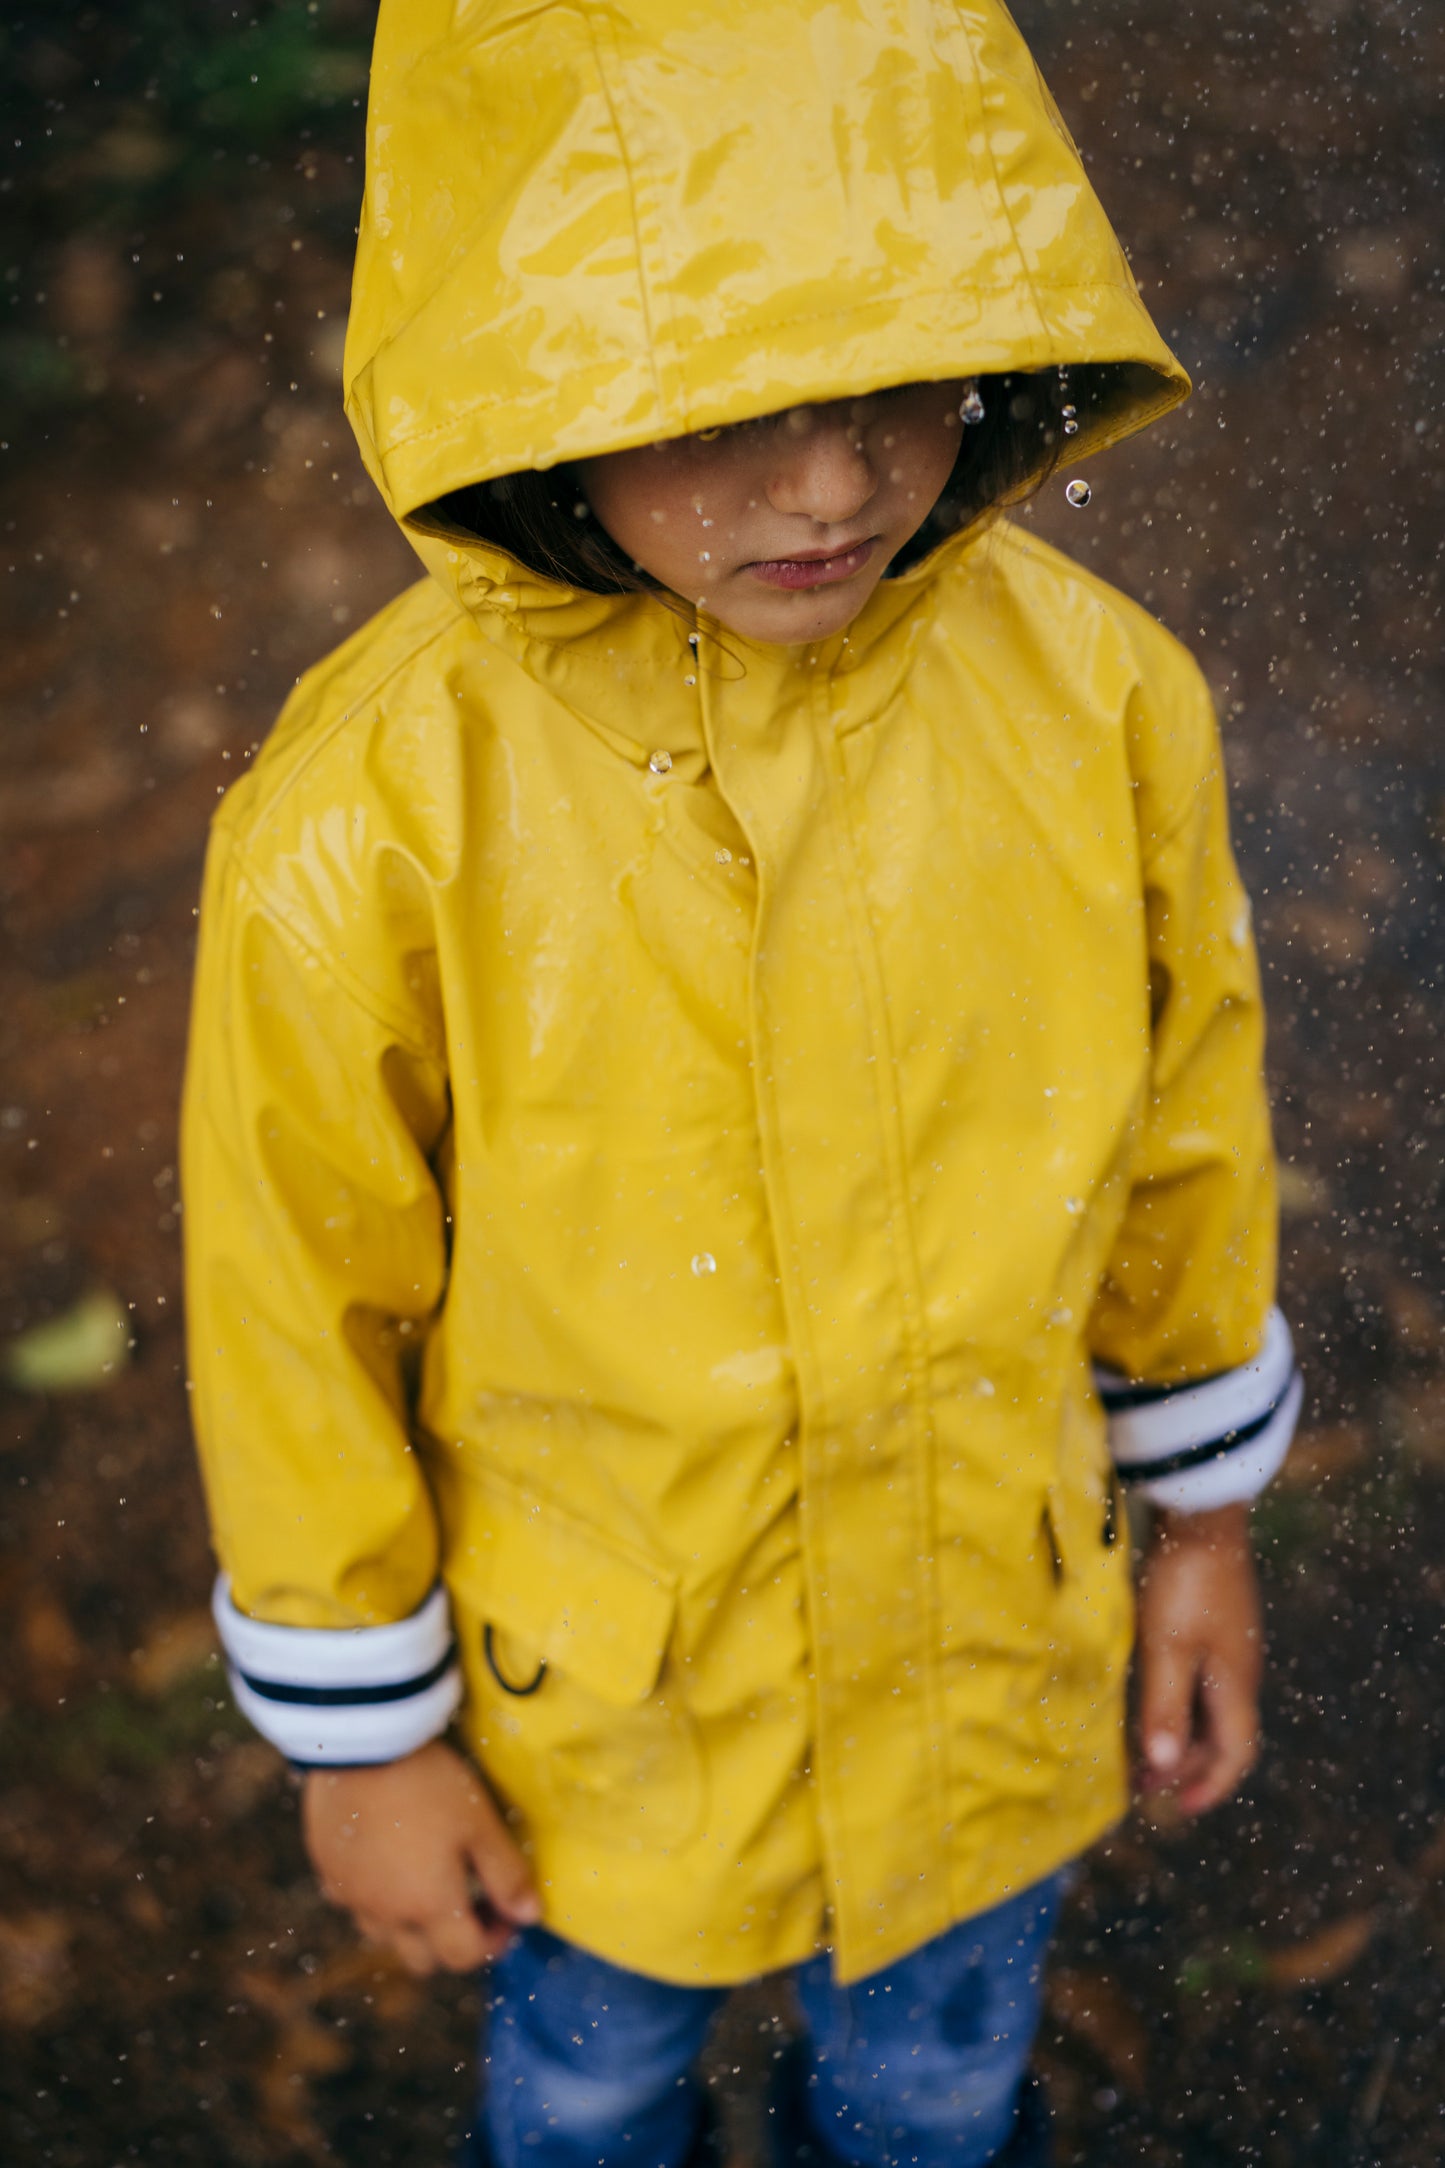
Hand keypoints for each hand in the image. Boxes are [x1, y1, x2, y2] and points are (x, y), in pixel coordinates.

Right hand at [302, 1739, 540, 1973]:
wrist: (363, 1743)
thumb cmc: (430, 1783)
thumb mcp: (480, 1823)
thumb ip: (506, 1875)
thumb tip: (530, 1916)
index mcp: (430, 1907)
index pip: (465, 1956)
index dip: (493, 1941)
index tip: (505, 1913)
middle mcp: (386, 1914)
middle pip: (422, 1959)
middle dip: (450, 1942)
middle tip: (469, 1900)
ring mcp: (351, 1895)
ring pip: (384, 1935)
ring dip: (410, 1923)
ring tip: (425, 1878)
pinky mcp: (327, 1871)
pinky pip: (353, 1902)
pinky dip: (374, 1896)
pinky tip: (384, 1860)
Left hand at [1133, 1501, 1261, 1815]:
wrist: (1200, 1515)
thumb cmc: (1181, 1584)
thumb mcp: (1166, 1650)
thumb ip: (1165, 1709)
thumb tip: (1166, 1771)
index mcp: (1235, 1684)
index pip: (1235, 1753)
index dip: (1210, 1785)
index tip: (1180, 1809)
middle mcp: (1240, 1669)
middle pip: (1225, 1734)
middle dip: (1191, 1766)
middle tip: (1149, 1786)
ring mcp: (1229, 1643)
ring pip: (1212, 1706)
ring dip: (1183, 1734)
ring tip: (1144, 1750)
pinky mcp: (1214, 1621)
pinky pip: (1202, 1679)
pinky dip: (1180, 1702)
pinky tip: (1152, 1696)